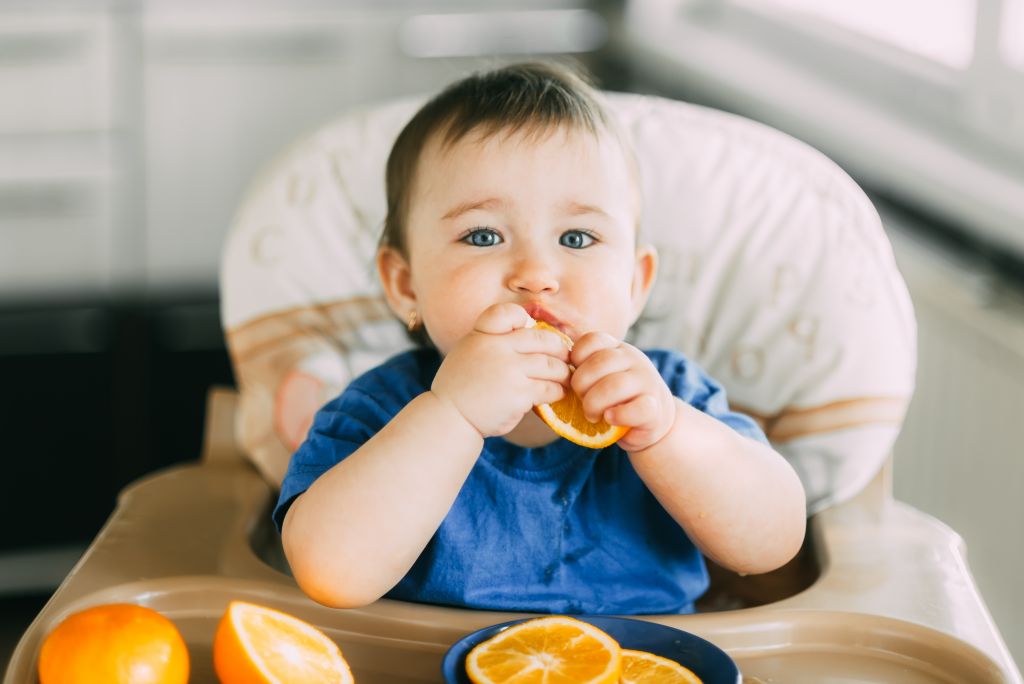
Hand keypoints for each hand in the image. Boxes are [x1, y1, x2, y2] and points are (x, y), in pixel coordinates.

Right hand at [431, 303, 570, 437]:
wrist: (450, 417)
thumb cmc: (460, 387)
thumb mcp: (467, 351)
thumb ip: (491, 341)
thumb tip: (526, 332)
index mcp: (482, 335)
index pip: (507, 313)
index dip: (523, 318)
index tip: (529, 329)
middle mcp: (497, 348)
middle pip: (542, 340)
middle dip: (559, 349)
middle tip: (566, 357)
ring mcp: (509, 370)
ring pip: (551, 365)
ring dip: (563, 373)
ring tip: (565, 378)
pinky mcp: (519, 394)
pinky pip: (549, 388)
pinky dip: (557, 391)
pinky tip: (557, 393)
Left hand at [570, 332, 675, 451]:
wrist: (652, 419)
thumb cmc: (616, 398)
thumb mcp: (602, 376)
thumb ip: (585, 368)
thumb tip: (555, 372)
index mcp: (618, 349)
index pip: (593, 339)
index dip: (576, 358)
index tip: (574, 376)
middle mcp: (635, 360)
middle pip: (600, 363)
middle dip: (581, 385)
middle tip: (581, 400)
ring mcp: (647, 383)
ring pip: (615, 385)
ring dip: (594, 404)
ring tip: (592, 415)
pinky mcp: (656, 409)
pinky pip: (636, 409)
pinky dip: (617, 416)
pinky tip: (610, 419)